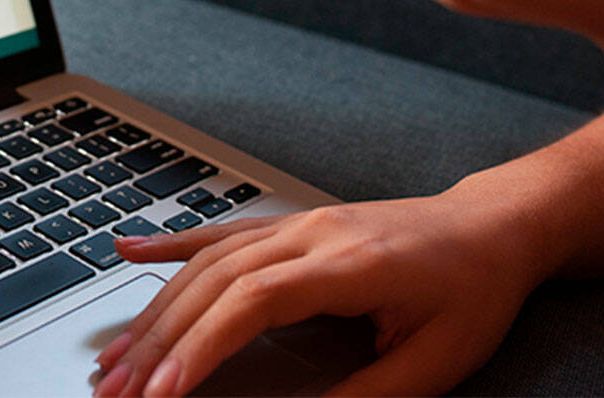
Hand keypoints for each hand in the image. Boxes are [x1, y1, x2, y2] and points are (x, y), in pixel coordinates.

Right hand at [93, 186, 542, 396]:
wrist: (488, 229)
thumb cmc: (470, 293)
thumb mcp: (434, 361)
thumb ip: (366, 394)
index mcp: (347, 263)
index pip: (252, 302)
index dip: (202, 347)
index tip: (162, 393)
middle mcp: (311, 233)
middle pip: (214, 281)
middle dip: (159, 338)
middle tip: (114, 388)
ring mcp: (297, 223)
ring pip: (208, 259)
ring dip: (155, 306)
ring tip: (114, 355)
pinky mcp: (292, 224)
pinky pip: (221, 232)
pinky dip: (170, 244)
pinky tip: (128, 252)